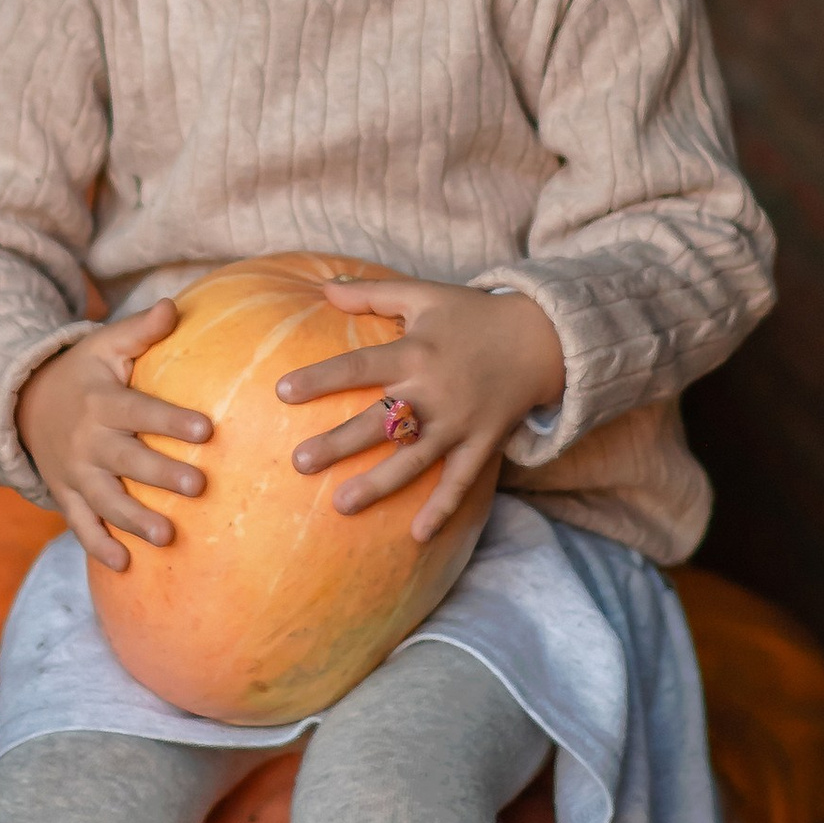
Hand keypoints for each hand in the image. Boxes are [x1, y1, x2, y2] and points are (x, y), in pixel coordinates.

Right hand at [15, 301, 210, 573]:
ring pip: (105, 500)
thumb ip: (140, 331)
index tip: (206, 429)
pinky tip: (124, 564)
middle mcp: (87, 440)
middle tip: (198, 486)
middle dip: (161, 475)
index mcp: (101, 402)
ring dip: (134, 519)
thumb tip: (172, 306)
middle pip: (126, 460)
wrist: (25, 404)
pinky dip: (98, 546)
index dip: (170, 420)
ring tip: (168, 536)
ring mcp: (74, 472)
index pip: (139, 411)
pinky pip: (80, 525)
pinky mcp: (66, 496)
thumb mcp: (104, 345)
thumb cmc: (83, 373)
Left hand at [277, 272, 564, 544]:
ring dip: (378, 484)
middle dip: (339, 443)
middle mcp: (433, 392)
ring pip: (413, 459)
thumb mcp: (423, 294)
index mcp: (414, 352)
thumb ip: (372, 293)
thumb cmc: (473, 314)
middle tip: (299, 463)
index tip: (282, 392)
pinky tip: (417, 537)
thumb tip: (323, 286)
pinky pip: (460, 481)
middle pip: (379, 421)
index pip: (358, 366)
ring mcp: (458, 423)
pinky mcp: (481, 443)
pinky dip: (442, 509)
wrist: (541, 338)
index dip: (320, 378)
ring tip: (340, 506)